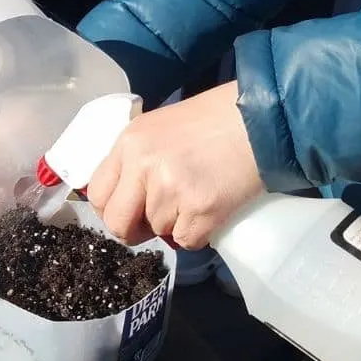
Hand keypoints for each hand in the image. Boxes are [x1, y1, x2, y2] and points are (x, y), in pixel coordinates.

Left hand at [87, 81, 263, 249]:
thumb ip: (135, 159)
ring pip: (157, 231)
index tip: (129, 211)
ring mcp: (171, 189)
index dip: (112, 209)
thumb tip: (123, 196)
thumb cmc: (215, 120)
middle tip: (156, 220)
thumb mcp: (159, 127)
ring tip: (198, 194)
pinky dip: (199, 232)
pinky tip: (211, 207)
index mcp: (129, 142)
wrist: (263, 118)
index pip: (97, 194)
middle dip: (134, 230)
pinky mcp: (200, 210)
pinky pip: (186, 241)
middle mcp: (143, 165)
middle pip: (117, 223)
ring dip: (176, 223)